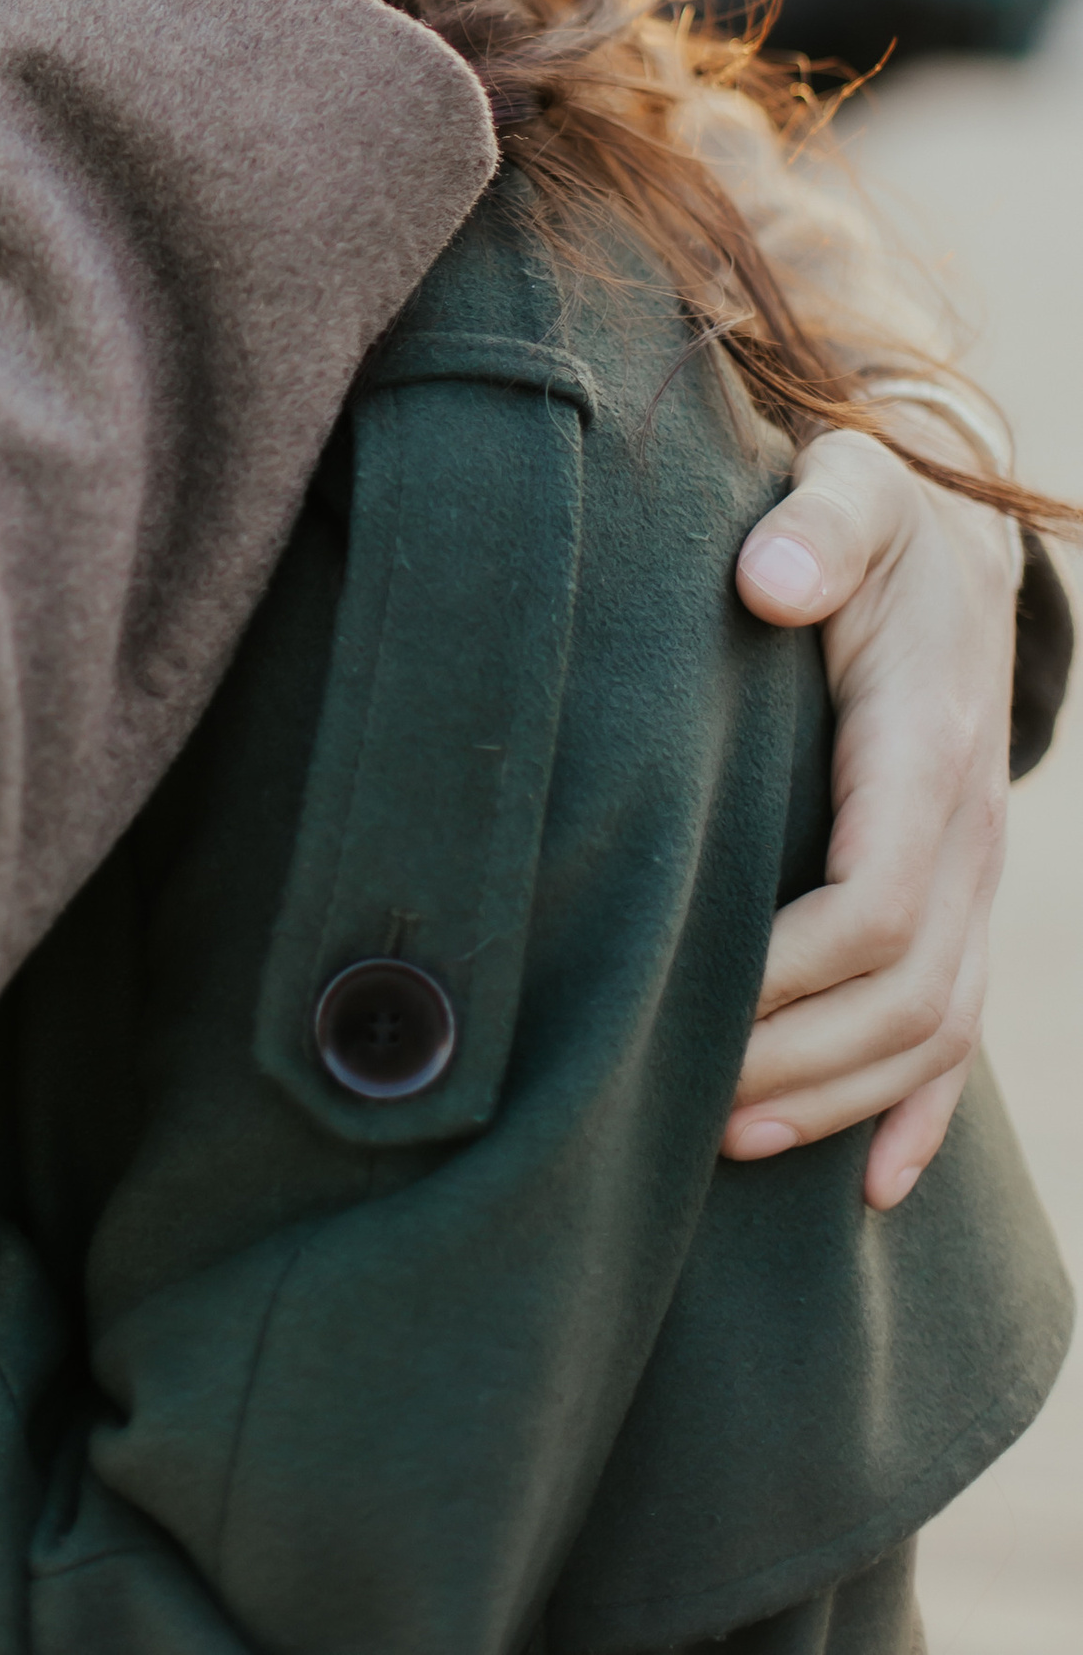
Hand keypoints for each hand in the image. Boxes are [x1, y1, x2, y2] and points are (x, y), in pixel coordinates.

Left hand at [728, 427, 1017, 1206]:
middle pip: (906, 992)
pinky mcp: (962, 889)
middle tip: (687, 1106)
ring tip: (735, 1141)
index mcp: (925, 743)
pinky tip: (873, 1179)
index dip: (791, 973)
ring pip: (937, 1026)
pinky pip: (962, 1022)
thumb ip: (817, 524)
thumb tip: (772, 579)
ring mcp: (976, 867)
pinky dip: (920, 1109)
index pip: (876, 900)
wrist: (947, 529)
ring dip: (845, 1097)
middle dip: (803, 1061)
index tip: (693, 1004)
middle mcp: (967, 826)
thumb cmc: (871, 508)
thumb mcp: (849, 485)